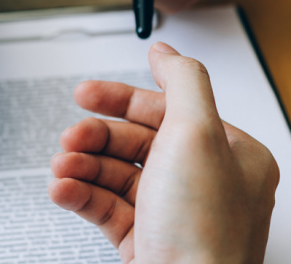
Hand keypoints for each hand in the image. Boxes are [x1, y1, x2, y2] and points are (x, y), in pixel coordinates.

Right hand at [48, 42, 278, 262]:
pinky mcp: (145, 238)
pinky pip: (105, 205)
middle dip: (95, 138)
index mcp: (229, 155)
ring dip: (81, 167)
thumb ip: (183, 82)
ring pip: (114, 173)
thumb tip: (165, 52)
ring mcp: (171, 212)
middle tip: (70, 137)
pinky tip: (63, 189)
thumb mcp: (198, 135)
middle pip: (134, 142)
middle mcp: (202, 182)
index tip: (87, 92)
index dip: (122, 99)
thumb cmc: (204, 233)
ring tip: (61, 168)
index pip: (167, 110)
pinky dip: (80, 194)